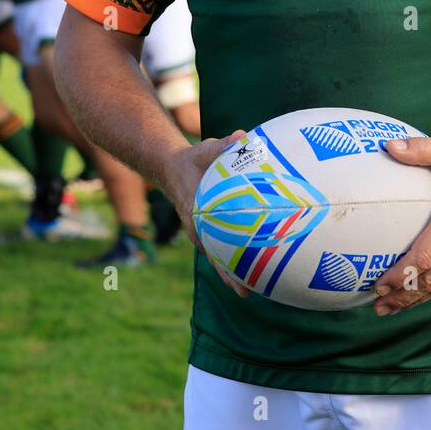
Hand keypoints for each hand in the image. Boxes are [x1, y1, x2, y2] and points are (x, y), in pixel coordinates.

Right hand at [167, 130, 249, 296]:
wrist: (173, 168)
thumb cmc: (193, 159)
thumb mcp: (205, 150)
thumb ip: (223, 145)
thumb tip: (242, 137)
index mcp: (196, 215)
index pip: (209, 242)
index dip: (221, 260)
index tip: (235, 274)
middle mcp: (199, 229)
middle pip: (215, 257)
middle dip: (230, 275)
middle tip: (247, 292)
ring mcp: (204, 232)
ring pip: (220, 256)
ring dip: (234, 271)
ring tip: (254, 289)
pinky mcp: (211, 229)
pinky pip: (225, 244)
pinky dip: (238, 255)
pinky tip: (257, 264)